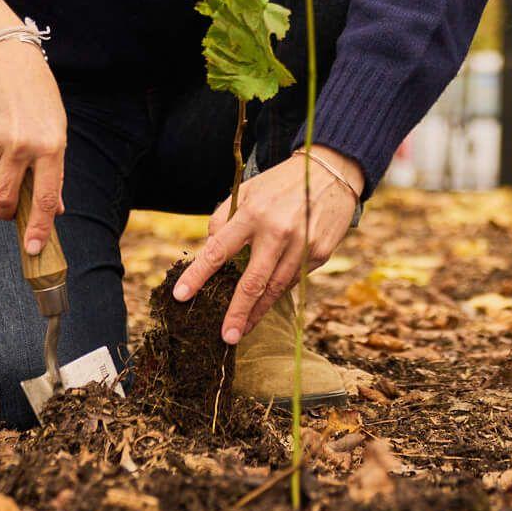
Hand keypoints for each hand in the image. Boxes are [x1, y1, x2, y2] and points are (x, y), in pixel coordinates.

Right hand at [0, 41, 67, 255]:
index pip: (44, 198)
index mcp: (50, 146)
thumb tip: (53, 210)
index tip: (34, 250)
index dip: (38, 228)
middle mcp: (21, 145)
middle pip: (4, 199)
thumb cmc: (37, 98)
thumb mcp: (56, 130)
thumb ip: (53, 171)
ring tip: (4, 140)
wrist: (5, 57)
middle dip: (5, 212)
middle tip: (8, 209)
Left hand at [172, 145, 364, 344]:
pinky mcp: (320, 254)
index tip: (181, 296)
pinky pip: (293, 281)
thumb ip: (224, 219)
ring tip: (242, 331)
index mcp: (253, 214)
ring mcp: (302, 246)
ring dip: (257, 313)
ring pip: (275, 289)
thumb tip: (209, 250)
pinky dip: (277, 294)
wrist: (330, 172)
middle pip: (251, 282)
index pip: (218, 250)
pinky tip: (265, 305)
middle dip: (237, 313)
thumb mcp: (247, 192)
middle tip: (225, 337)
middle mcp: (277, 232)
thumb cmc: (280, 184)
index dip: (198, 275)